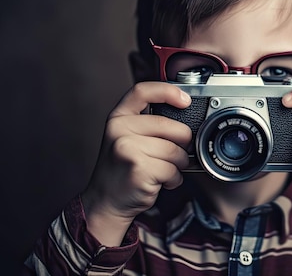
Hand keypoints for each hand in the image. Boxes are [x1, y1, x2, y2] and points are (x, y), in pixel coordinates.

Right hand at [81, 81, 191, 245]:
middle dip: (183, 143)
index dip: (167, 91)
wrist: (106, 201)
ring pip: (175, 151)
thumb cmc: (123, 168)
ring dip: (179, 164)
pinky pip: (173, 170)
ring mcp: (127, 149)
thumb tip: (184, 111)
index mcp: (118, 117)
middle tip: (175, 154)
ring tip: (164, 170)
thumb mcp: (126, 137)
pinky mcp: (139, 169)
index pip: (142, 91)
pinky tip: (162, 181)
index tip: (185, 100)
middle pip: (171, 126)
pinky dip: (174, 179)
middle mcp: (119, 129)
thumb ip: (147, 122)